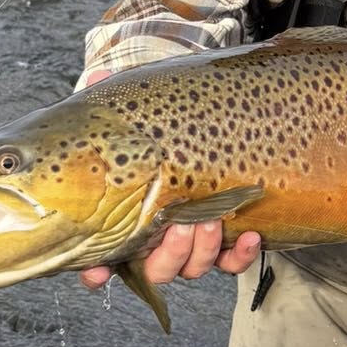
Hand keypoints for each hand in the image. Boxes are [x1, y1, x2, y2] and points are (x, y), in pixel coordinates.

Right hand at [75, 65, 261, 290]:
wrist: (203, 118)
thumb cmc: (157, 119)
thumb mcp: (133, 107)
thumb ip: (113, 97)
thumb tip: (100, 75)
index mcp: (122, 216)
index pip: (100, 258)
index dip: (96, 271)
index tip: (97, 269)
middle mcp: (155, 236)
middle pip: (156, 269)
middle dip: (168, 254)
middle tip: (178, 225)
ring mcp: (190, 239)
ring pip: (192, 267)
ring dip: (202, 250)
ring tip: (212, 220)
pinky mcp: (223, 236)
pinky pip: (231, 261)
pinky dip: (240, 255)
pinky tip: (251, 234)